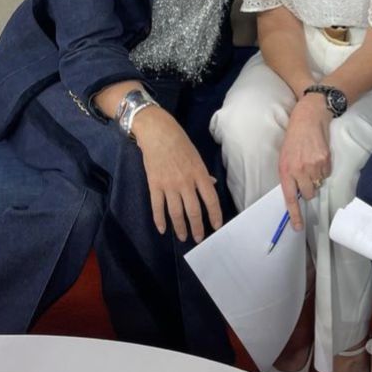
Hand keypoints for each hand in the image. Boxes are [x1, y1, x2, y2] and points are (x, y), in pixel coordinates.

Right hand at [133, 106, 222, 243]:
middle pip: (193, 210)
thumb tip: (211, 184)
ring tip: (182, 237)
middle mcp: (186, 182)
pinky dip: (159, 220)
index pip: (211, 199)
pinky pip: (157, 207)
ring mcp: (169, 185)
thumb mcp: (197, 156)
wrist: (157, 133)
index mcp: (199, 174)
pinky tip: (162, 229)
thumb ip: (203, 173)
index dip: (215, 215)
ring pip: (176, 212)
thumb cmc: (179, 142)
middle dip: (197, 227)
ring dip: (180, 227)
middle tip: (199, 238)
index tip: (216, 226)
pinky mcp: (154, 185)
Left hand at [278, 94, 331, 229]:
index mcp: (285, 170)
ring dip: (317, 176)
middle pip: (310, 193)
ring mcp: (313, 165)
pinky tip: (319, 155)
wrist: (309, 117)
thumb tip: (299, 192)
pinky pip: (327, 173)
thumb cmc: (295, 137)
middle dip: (310, 188)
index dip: (295, 214)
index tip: (298, 227)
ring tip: (313, 159)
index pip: (290, 197)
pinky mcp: (325, 160)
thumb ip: (289, 174)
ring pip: (319, 183)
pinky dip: (325, 168)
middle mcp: (299, 170)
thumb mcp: (285, 156)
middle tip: (307, 173)